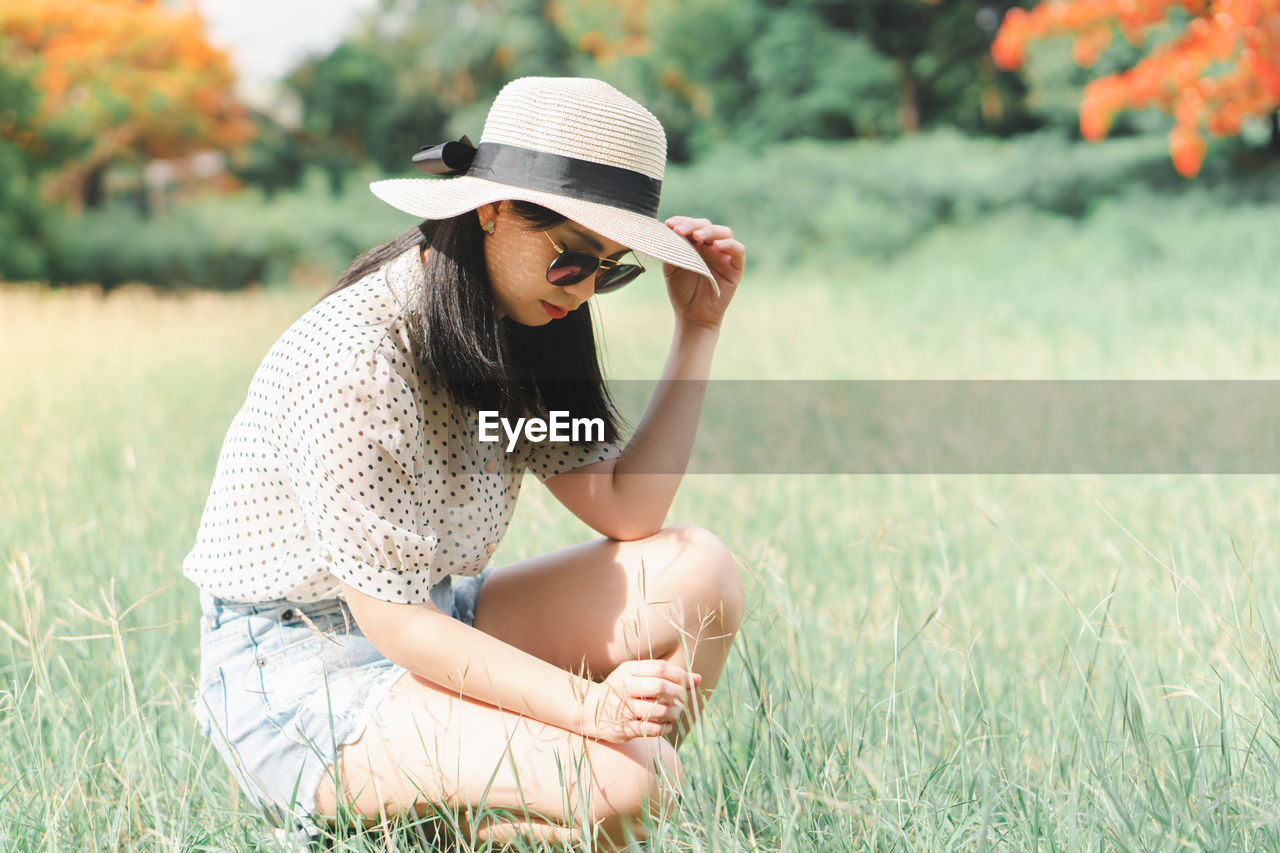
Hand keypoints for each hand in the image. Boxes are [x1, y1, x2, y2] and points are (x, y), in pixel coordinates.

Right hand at [580, 659, 701, 742]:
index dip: (680, 675)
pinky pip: (653, 729)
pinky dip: (666, 727)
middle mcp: (624, 688)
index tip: (690, 682)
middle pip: (661, 687)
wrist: (588, 709)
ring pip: (659, 710)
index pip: (660, 668)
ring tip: (676, 713)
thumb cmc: (621, 689)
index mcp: (628, 670)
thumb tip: (698, 679)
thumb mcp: (637, 675)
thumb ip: (666, 676)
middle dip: (679, 694)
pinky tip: (667, 724)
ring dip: (675, 713)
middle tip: (683, 700)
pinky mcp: (624, 728)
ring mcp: (623, 709)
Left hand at [663, 216, 744, 330]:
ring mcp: (724, 254)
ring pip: (724, 233)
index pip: (692, 225)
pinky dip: (729, 245)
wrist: (692, 314)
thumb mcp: (672, 267)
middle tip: (680, 230)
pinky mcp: (735, 266)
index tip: (669, 224)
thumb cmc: (682, 290)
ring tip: (697, 237)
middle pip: (706, 225)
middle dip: (693, 225)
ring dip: (710, 231)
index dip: (682, 221)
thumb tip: (668, 231)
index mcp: (695, 244)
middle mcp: (710, 246)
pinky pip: (738, 250)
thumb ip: (672, 249)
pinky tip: (716, 246)